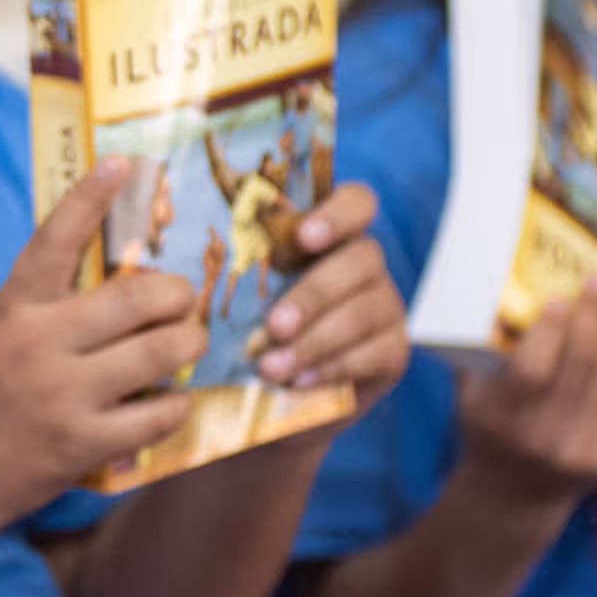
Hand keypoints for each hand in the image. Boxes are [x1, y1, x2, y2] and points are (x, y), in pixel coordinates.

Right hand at [0, 159, 207, 525]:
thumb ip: (38, 302)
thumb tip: (107, 274)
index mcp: (14, 308)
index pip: (55, 239)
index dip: (91, 197)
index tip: (123, 163)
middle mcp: (41, 345)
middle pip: (137, 299)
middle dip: (177, 294)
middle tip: (182, 298)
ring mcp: (66, 395)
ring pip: (160, 353)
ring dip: (187, 343)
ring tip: (187, 342)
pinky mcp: (85, 443)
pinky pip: (158, 413)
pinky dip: (176, 402)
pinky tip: (173, 398)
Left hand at [247, 184, 407, 414]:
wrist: (286, 394)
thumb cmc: (257, 326)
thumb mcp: (247, 294)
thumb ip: (242, 272)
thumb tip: (203, 268)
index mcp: (330, 236)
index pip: (357, 202)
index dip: (337, 213)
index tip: (304, 236)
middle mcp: (365, 264)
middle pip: (361, 259)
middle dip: (314, 294)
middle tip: (274, 325)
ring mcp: (385, 305)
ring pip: (365, 311)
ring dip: (315, 341)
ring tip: (272, 367)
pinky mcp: (393, 350)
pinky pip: (374, 352)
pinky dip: (332, 367)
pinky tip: (300, 381)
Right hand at [455, 292, 596, 508]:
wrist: (511, 495)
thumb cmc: (486, 430)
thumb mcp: (470, 394)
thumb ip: (483, 350)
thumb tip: (503, 297)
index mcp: (501, 419)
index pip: (534, 365)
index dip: (551, 327)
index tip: (559, 296)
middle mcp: (541, 439)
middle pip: (582, 365)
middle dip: (595, 317)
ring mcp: (578, 452)